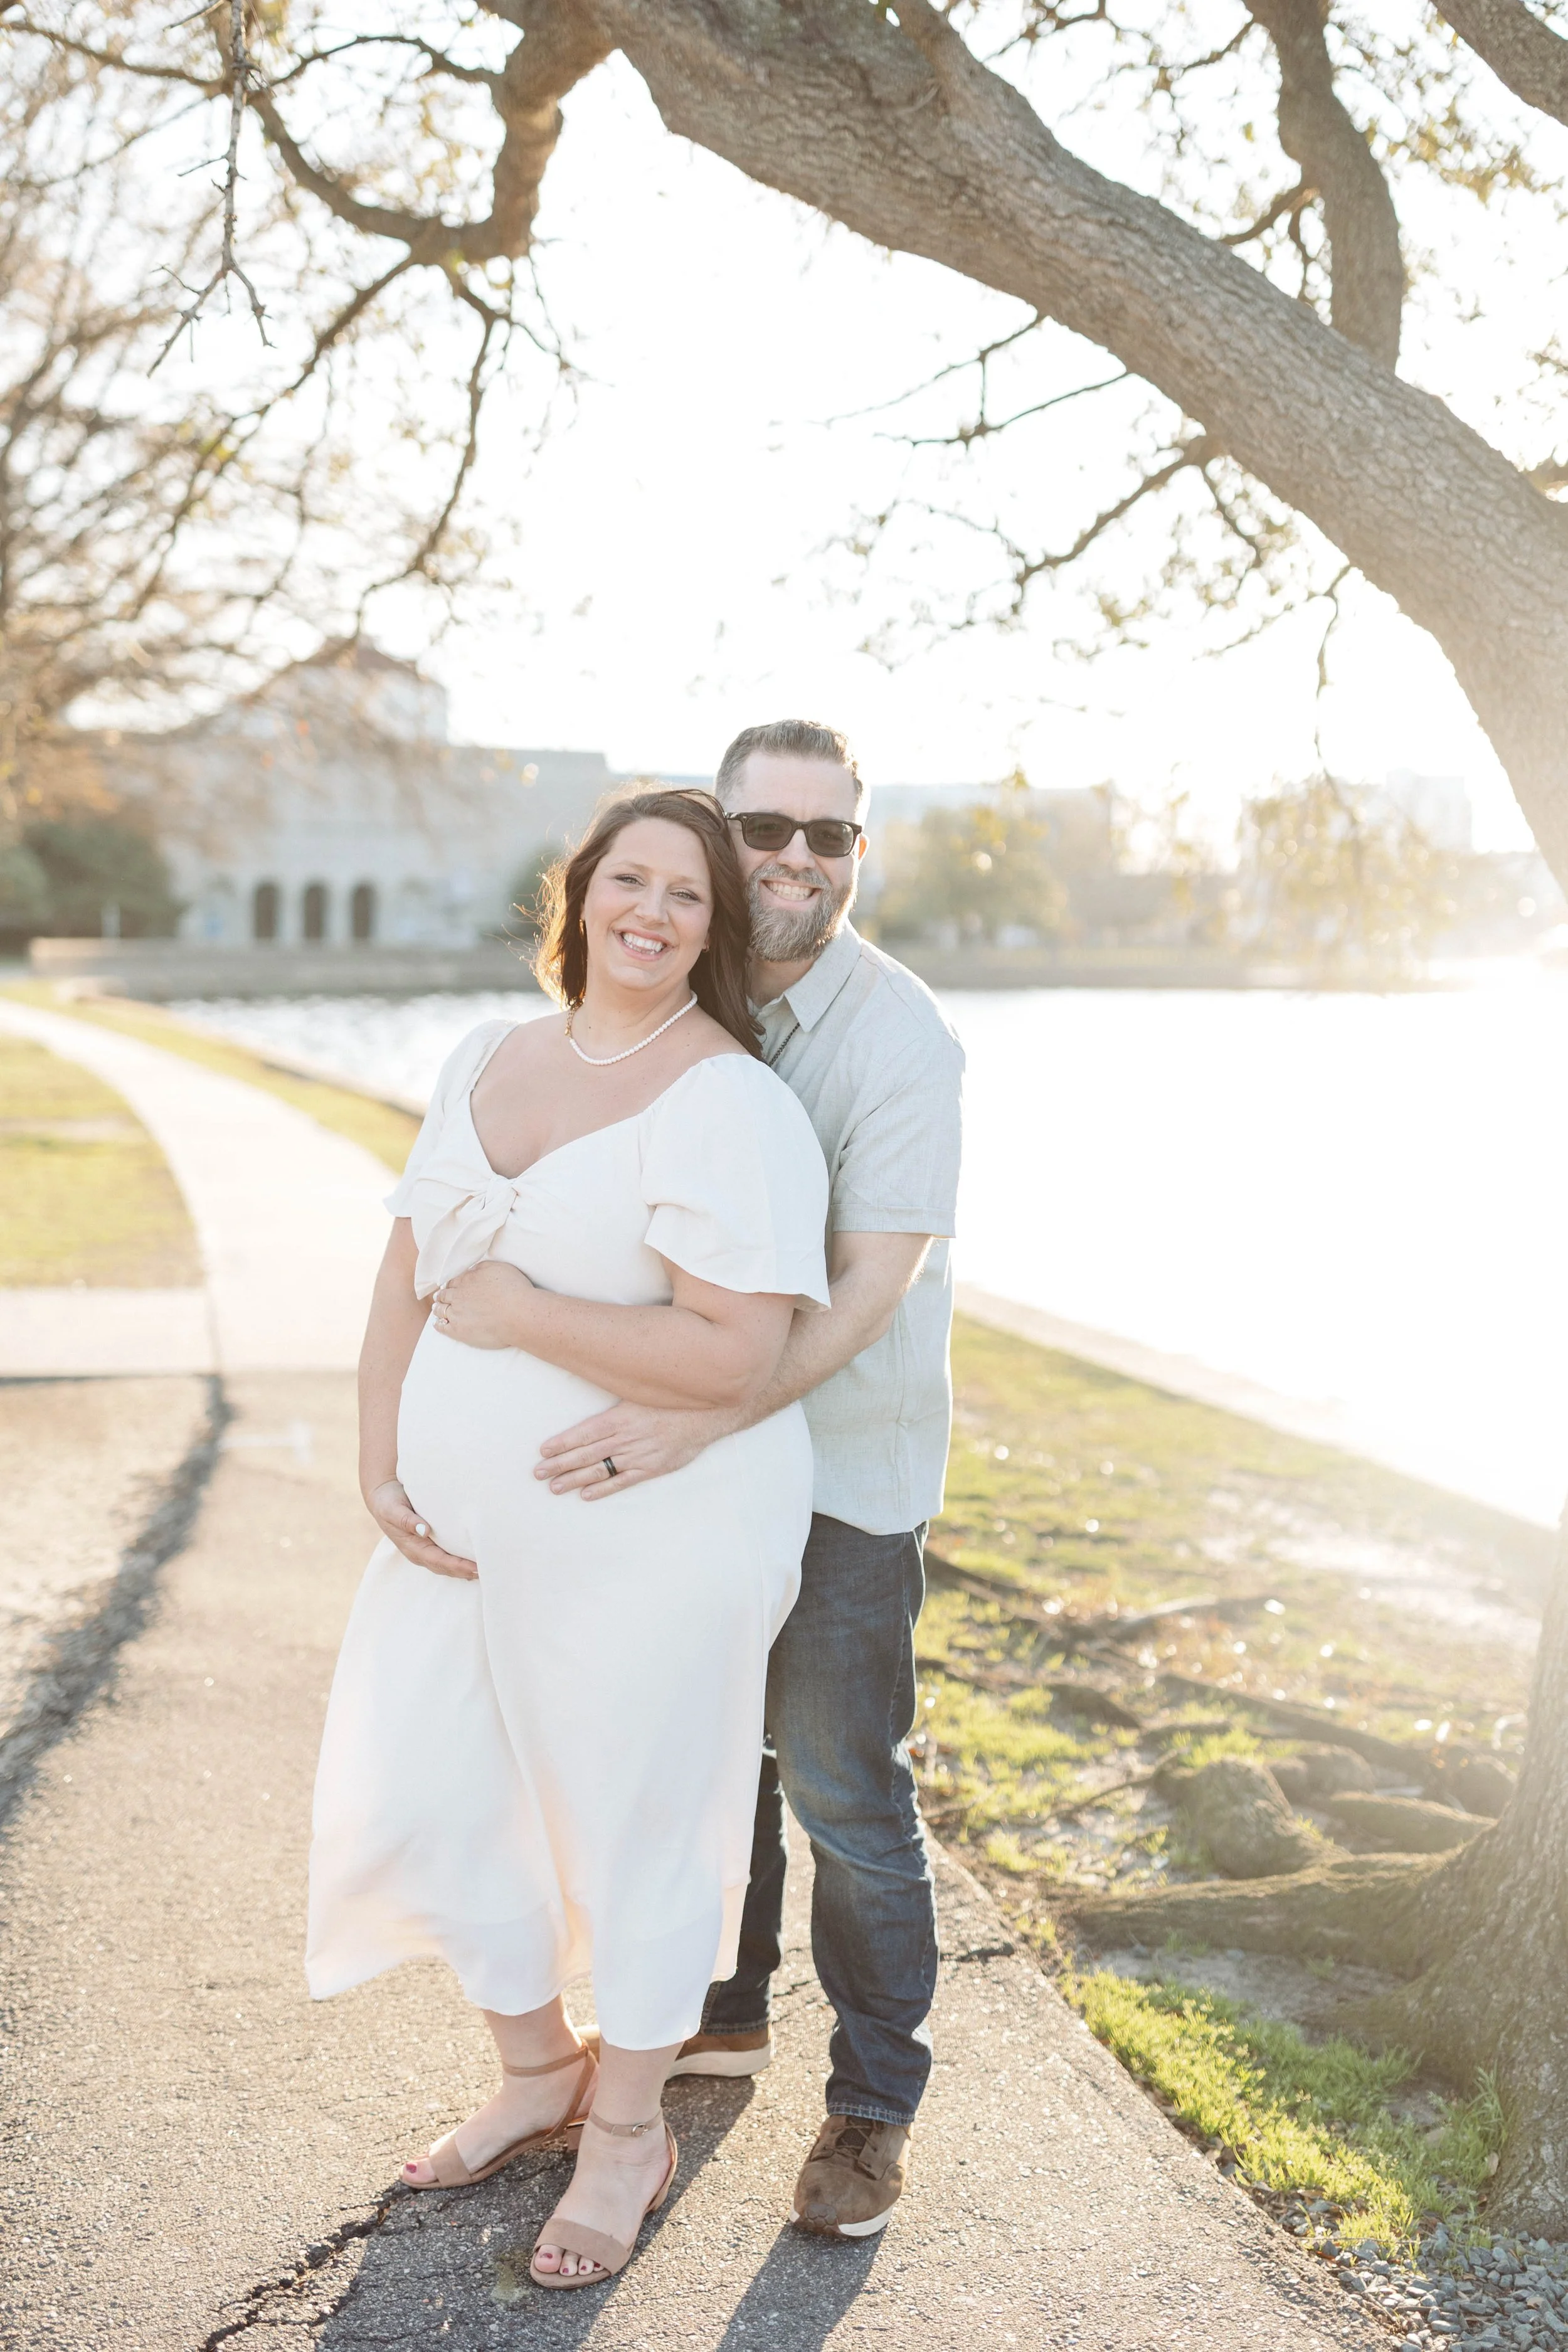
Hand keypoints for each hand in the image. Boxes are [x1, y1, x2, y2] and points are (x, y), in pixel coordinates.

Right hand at [365, 1477, 476, 1580]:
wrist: (382, 1496)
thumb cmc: (388, 1502)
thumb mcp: (392, 1508)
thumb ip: (406, 1520)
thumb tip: (424, 1530)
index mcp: (412, 1547)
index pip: (438, 1561)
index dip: (457, 1566)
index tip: (475, 1568)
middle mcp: (420, 1552)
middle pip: (445, 1568)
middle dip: (465, 1572)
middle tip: (488, 1571)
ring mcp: (425, 1549)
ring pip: (447, 1565)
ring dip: (464, 1569)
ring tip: (486, 1569)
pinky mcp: (430, 1542)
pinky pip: (447, 1555)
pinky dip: (460, 1560)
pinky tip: (474, 1560)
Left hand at [433, 1260, 534, 1349]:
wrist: (518, 1314)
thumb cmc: (513, 1290)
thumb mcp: (498, 1268)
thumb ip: (481, 1268)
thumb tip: (472, 1270)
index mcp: (467, 1280)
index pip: (453, 1282)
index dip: (451, 1285)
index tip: (450, 1287)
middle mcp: (458, 1295)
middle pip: (445, 1295)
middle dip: (442, 1296)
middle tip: (440, 1297)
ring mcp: (457, 1314)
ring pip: (441, 1310)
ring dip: (438, 1308)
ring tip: (438, 1309)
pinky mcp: (458, 1331)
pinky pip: (442, 1327)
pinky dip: (438, 1324)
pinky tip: (438, 1324)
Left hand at [534, 1402, 731, 1498]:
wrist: (706, 1416)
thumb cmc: (671, 1400)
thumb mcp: (641, 1391)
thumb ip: (617, 1397)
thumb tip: (592, 1380)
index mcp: (620, 1417)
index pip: (583, 1433)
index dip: (561, 1444)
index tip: (542, 1451)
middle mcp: (626, 1438)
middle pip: (586, 1454)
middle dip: (559, 1464)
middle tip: (538, 1473)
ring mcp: (638, 1456)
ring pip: (600, 1470)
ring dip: (574, 1479)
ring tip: (554, 1487)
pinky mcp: (651, 1469)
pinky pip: (622, 1482)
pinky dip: (603, 1489)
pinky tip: (586, 1495)